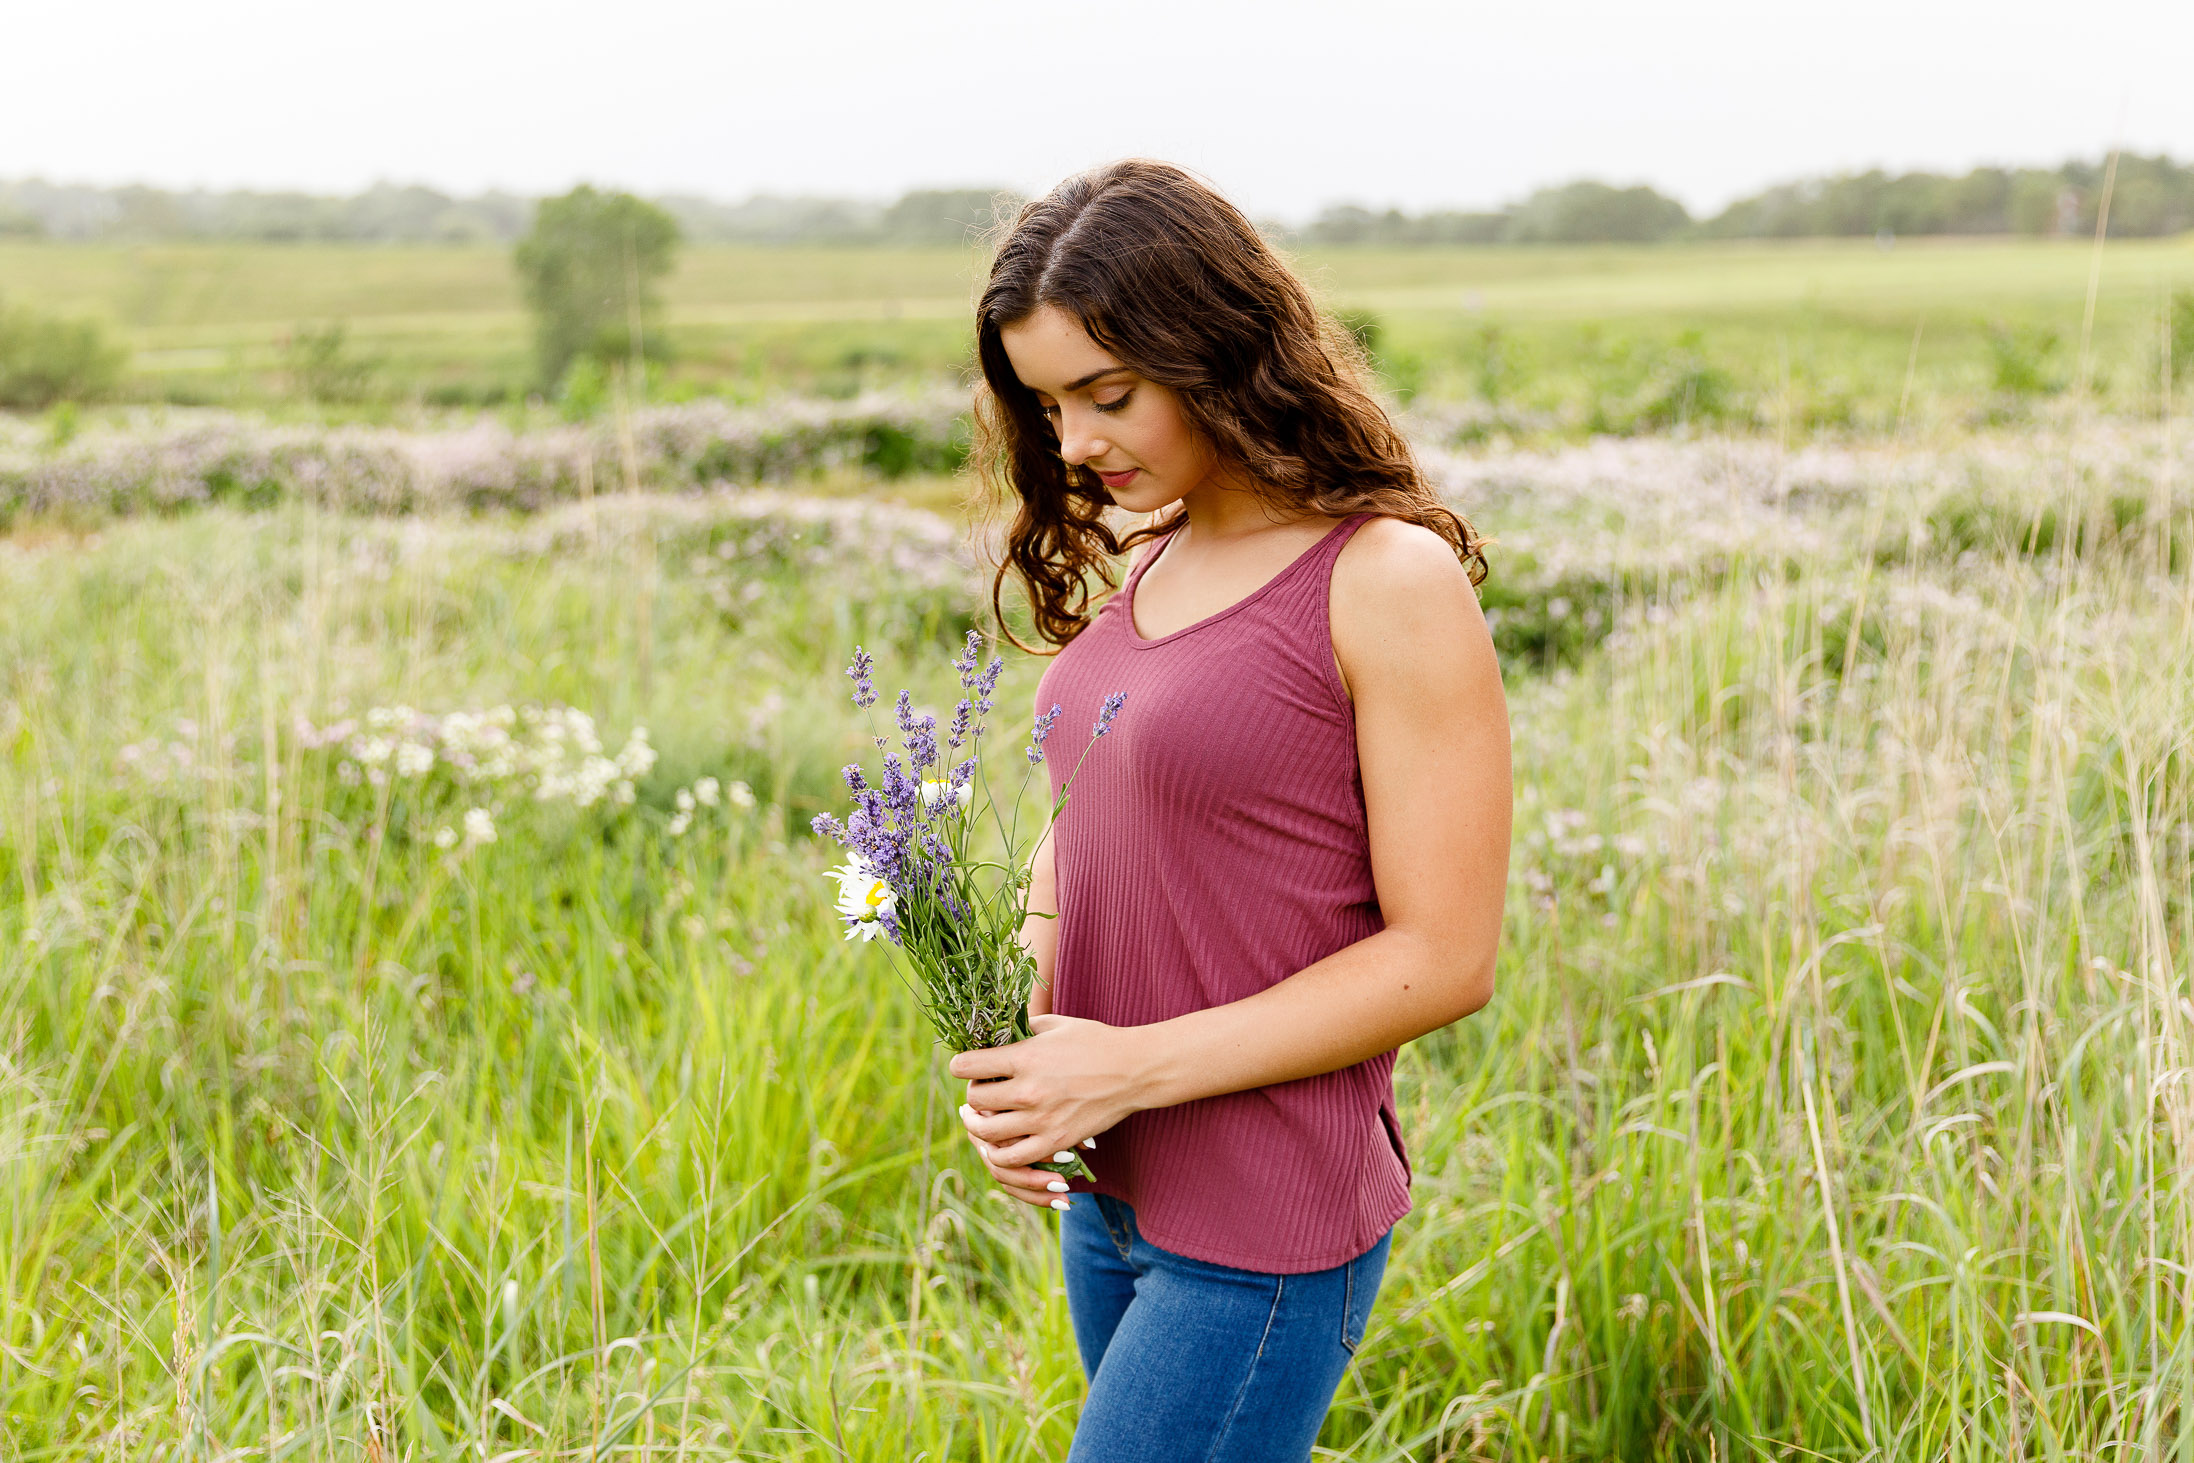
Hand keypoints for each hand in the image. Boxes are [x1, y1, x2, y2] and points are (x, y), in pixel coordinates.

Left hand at [949, 1014, 1149, 1206]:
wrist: (1133, 1070)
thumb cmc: (1094, 1041)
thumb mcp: (1054, 1024)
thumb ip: (1020, 1029)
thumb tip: (992, 1034)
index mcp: (1024, 1057)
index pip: (966, 1065)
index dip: (960, 1065)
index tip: (966, 1066)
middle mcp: (1028, 1090)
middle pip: (974, 1100)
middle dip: (972, 1093)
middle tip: (982, 1089)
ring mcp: (1041, 1120)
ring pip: (986, 1133)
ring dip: (978, 1125)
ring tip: (981, 1118)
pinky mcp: (1055, 1142)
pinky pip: (1012, 1158)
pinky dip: (998, 1153)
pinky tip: (1000, 1142)